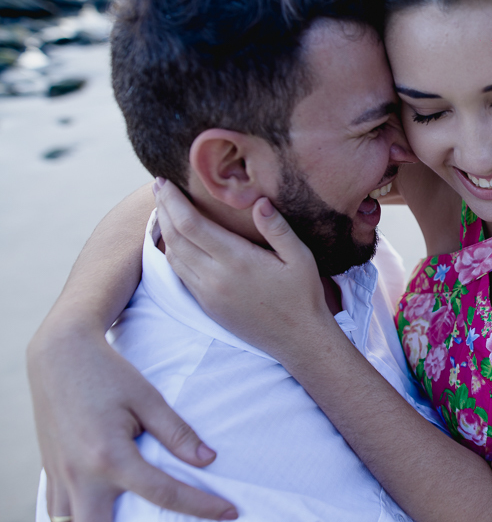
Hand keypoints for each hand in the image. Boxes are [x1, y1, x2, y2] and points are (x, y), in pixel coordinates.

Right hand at [27, 325, 236, 521]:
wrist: (59, 355)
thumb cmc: (108, 373)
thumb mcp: (148, 397)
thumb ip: (177, 433)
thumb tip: (208, 461)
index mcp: (111, 456)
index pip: (165, 494)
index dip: (202, 506)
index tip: (230, 512)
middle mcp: (81, 476)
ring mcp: (60, 479)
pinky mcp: (50, 475)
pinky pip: (54, 519)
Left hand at [154, 180, 335, 364]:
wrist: (298, 339)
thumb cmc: (303, 295)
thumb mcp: (300, 257)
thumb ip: (278, 228)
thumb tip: (259, 201)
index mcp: (237, 261)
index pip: (191, 224)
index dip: (173, 201)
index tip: (165, 182)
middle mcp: (215, 278)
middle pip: (174, 237)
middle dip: (163, 209)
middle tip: (159, 187)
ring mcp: (207, 294)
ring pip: (173, 256)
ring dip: (164, 229)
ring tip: (164, 208)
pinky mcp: (206, 305)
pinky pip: (180, 273)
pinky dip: (172, 251)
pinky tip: (176, 239)